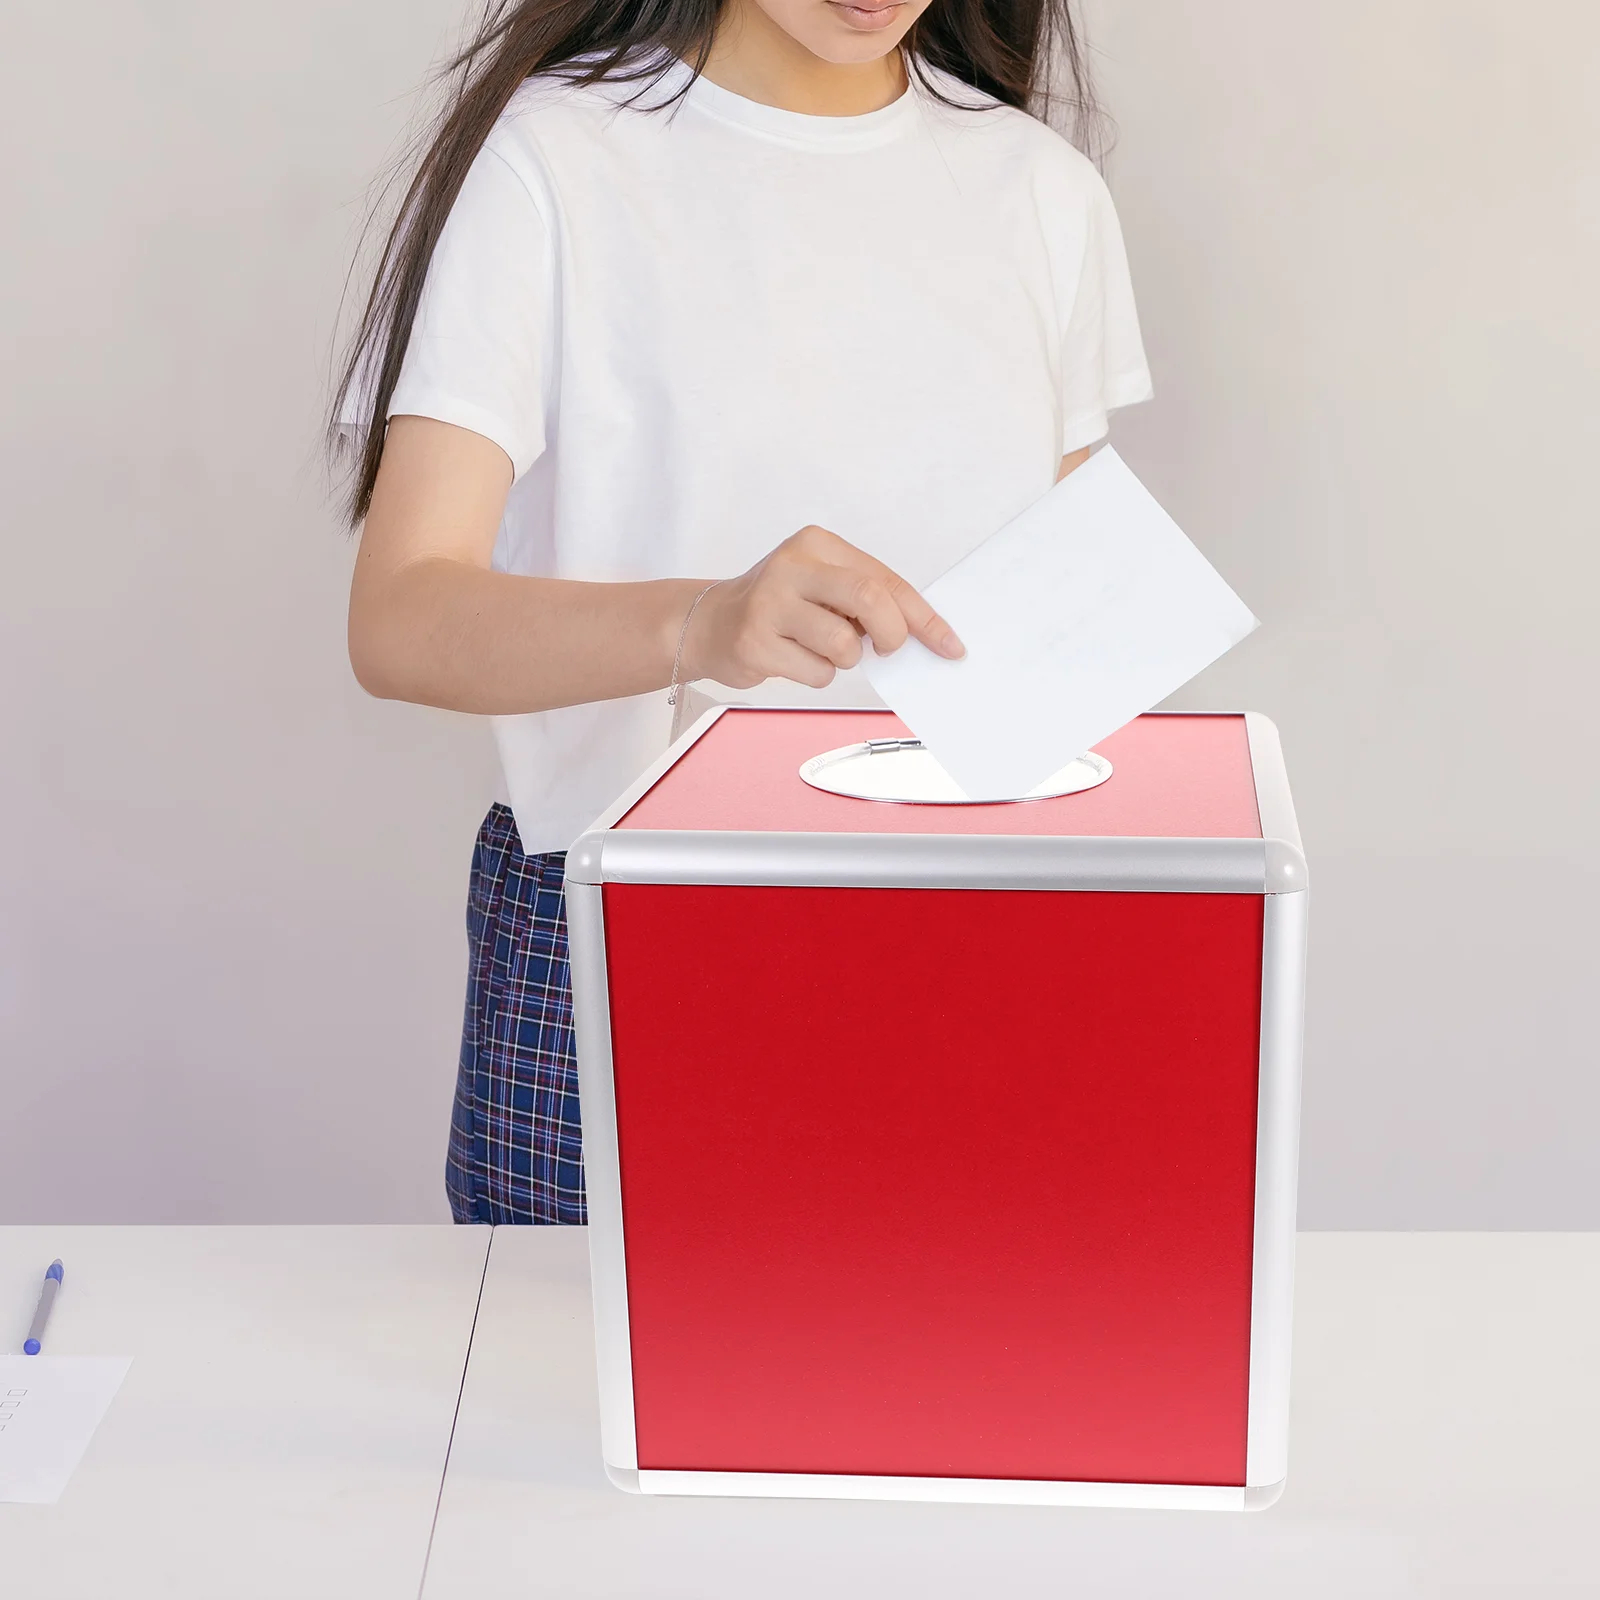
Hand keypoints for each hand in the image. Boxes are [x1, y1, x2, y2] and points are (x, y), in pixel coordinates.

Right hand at [681, 526, 963, 690]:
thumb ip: (866, 598)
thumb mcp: (823, 584)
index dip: (923, 617)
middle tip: (887, 649)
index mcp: (816, 544)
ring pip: (843, 646)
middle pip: (869, 600)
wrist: (711, 623)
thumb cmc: (780, 606)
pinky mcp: (755, 642)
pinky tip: (794, 658)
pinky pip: (817, 672)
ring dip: (845, 660)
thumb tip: (921, 632)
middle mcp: (792, 565)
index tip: (949, 645)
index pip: (885, 578)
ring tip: (821, 648)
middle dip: (892, 635)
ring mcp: (769, 603)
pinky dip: (817, 674)